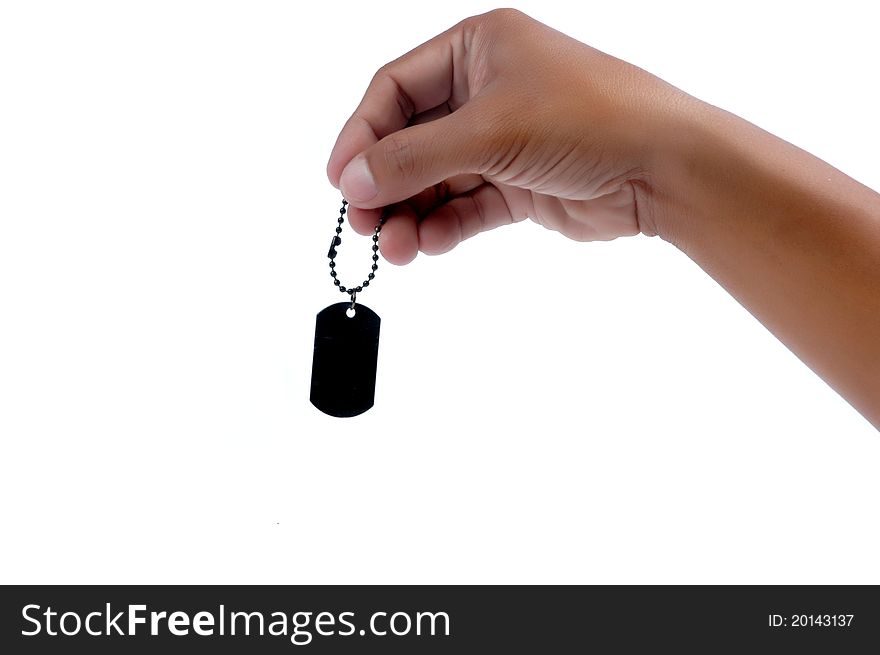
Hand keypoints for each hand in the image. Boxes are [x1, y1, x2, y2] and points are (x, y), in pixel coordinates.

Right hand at [327, 8, 677, 263]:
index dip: (362, 135)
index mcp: (477, 48)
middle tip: (364, 224)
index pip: (395, 89)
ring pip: (436, 180)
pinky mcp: (518, 183)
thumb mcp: (490, 132)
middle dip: (386, 184)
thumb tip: (352, 181)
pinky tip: (429, 245)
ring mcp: (502, 139)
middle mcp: (486, 90)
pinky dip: (445, 226)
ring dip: (412, 214)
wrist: (664, 168)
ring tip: (397, 249)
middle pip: (411, 139)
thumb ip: (414, 158)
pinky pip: (465, 206)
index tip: (340, 181)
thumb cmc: (590, 119)